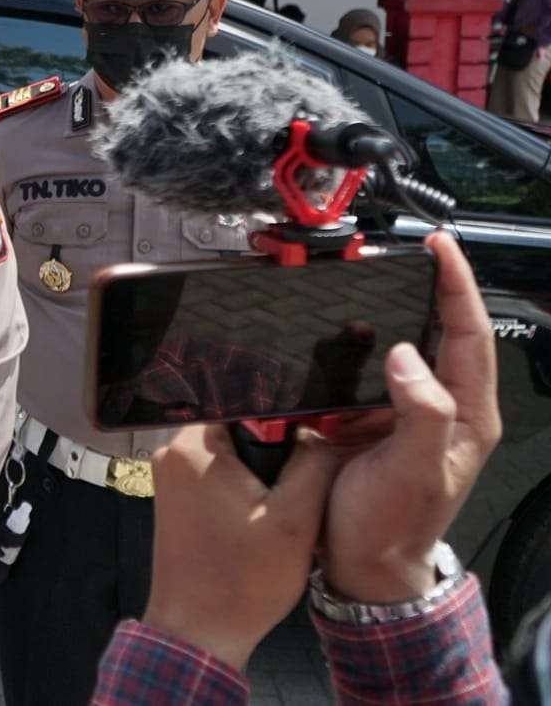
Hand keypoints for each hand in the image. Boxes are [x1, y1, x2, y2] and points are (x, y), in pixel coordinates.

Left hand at [140, 425, 336, 670]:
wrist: (200, 631)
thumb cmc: (242, 580)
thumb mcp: (295, 518)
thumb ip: (314, 463)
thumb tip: (321, 431)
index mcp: (194, 446)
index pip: (245, 400)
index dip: (284, 413)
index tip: (311, 431)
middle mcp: (172, 453)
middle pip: (237, 423)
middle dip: (273, 444)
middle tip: (302, 471)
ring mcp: (170, 477)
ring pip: (229, 450)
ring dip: (260, 469)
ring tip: (285, 496)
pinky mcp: (176, 499)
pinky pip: (216, 473)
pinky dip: (243, 486)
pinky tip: (265, 511)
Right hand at [319, 232, 501, 601]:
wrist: (363, 565)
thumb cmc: (392, 526)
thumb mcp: (412, 471)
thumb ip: (419, 412)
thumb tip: (404, 354)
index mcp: (466, 415)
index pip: (469, 334)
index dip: (457, 287)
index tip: (440, 249)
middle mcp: (444, 408)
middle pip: (446, 332)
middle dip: (433, 287)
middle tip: (411, 252)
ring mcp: (410, 412)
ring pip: (410, 346)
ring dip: (396, 311)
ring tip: (377, 280)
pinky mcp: (376, 418)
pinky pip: (373, 368)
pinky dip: (361, 342)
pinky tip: (344, 330)